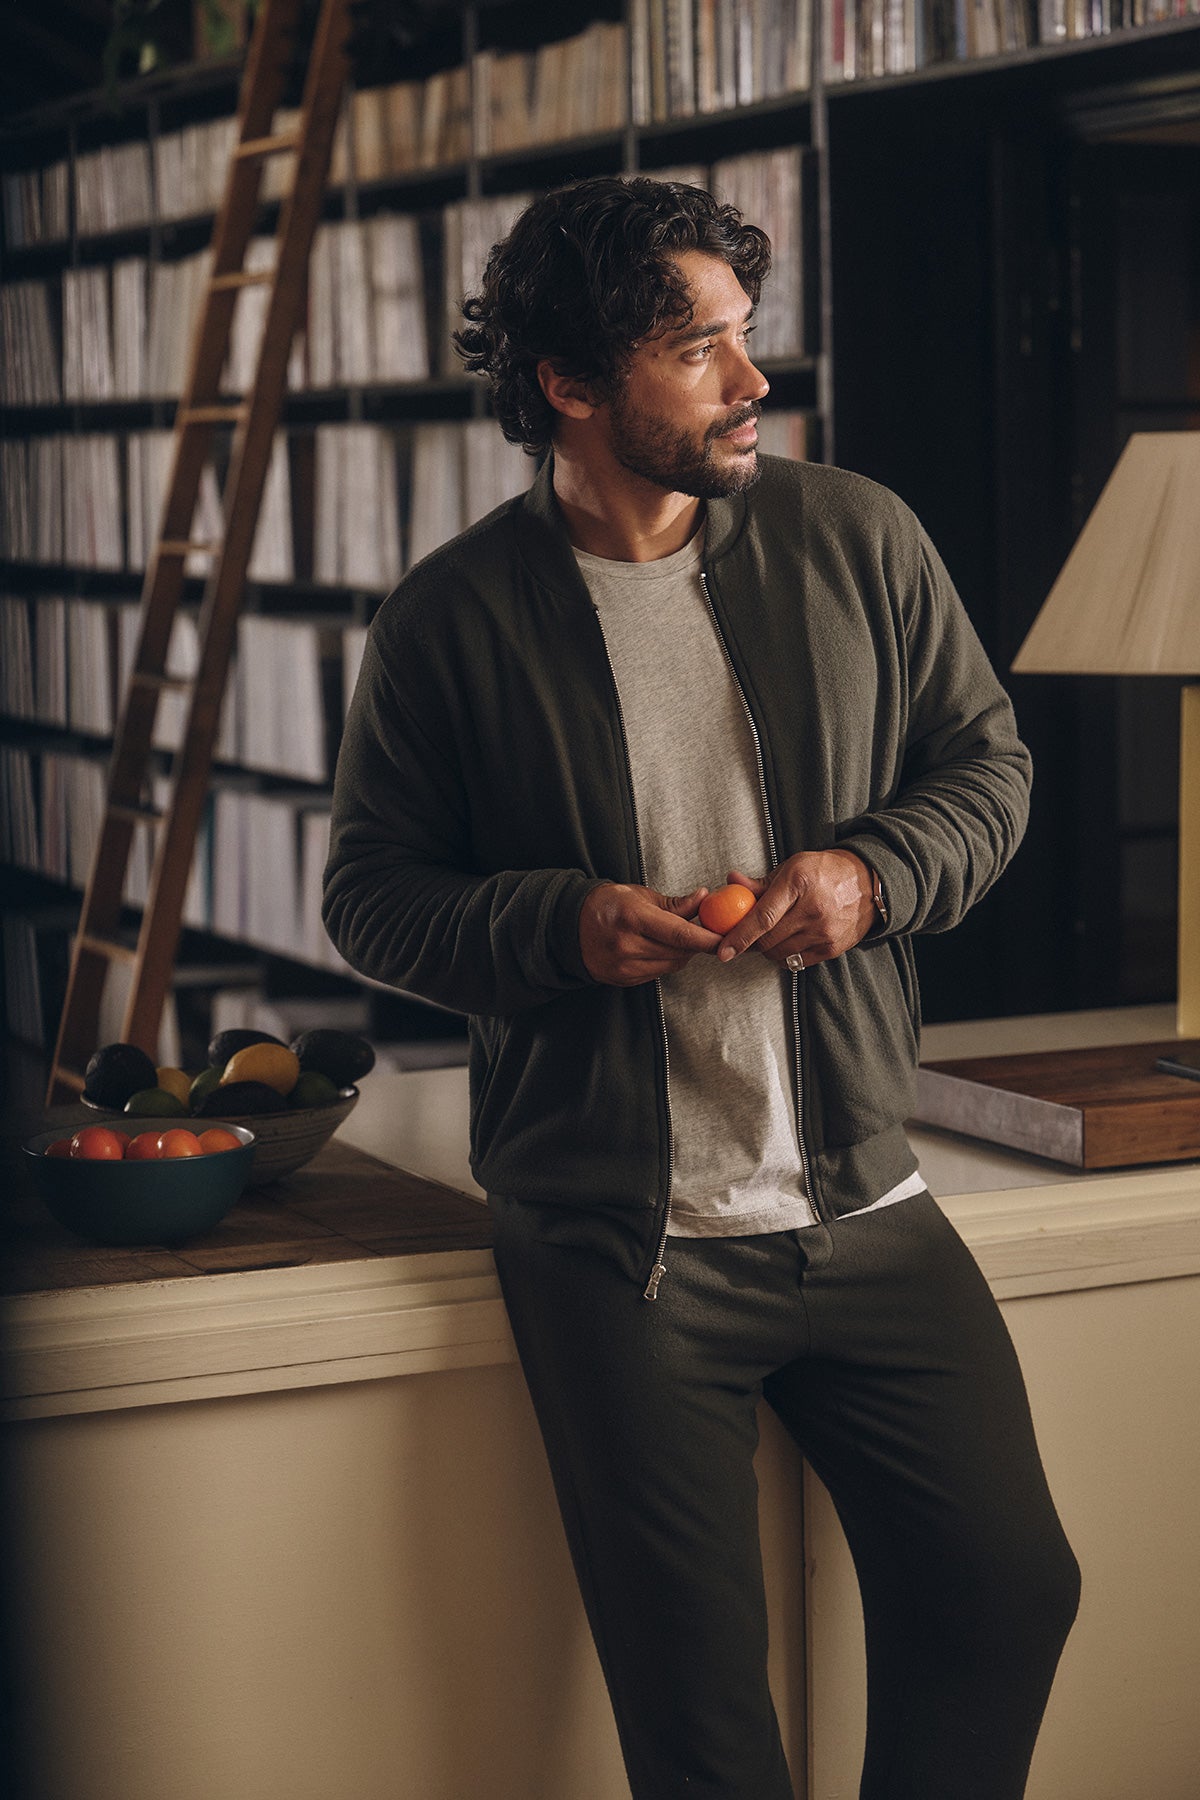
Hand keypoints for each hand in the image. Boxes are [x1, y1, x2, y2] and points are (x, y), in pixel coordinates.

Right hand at [580, 883, 720, 986]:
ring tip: (679, 937)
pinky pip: (658, 973)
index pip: (680, 934)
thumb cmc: (606, 905)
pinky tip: (661, 948)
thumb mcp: (640, 895)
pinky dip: (667, 961)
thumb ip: (675, 903)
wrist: (571, 925)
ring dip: (683, 953)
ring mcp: (623, 966)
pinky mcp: (623, 979)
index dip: (707, 939)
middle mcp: (627, 945)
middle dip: (698, 944)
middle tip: (706, 931)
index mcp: (632, 918)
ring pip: (671, 965)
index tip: (725, 939)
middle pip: (679, 952)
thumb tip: (703, 898)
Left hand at [715, 851, 875, 969]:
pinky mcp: (832, 947)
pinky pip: (796, 961)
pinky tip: (788, 940)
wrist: (867, 881)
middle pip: (768, 940)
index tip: (723, 950)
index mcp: (798, 882)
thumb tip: (730, 882)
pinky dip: (785, 955)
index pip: (763, 917)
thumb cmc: (824, 872)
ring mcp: (825, 931)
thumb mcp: (791, 868)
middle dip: (751, 942)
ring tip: (771, 934)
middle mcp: (813, 908)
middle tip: (747, 935)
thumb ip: (759, 883)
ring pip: (779, 953)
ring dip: (767, 949)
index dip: (740, 936)